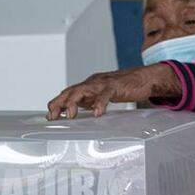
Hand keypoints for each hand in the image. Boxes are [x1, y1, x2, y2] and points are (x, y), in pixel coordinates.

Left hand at [46, 64, 179, 119]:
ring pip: (84, 90)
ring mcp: (103, 83)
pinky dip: (100, 103)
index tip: (50, 116)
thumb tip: (73, 111)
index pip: (68, 93)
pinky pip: (105, 94)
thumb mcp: (101, 95)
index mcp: (88, 85)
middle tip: (53, 116)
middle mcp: (93, 82)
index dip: (57, 103)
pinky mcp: (116, 86)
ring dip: (74, 102)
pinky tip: (97, 113)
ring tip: (71, 115)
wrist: (145, 78)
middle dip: (60, 103)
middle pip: (71, 91)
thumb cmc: (123, 87)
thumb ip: (88, 101)